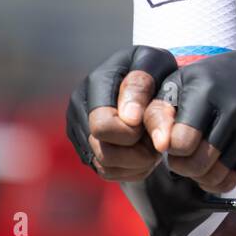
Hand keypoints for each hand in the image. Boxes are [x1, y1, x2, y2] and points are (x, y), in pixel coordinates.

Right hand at [65, 45, 177, 182]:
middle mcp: (80, 105)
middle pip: (104, 152)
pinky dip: (130, 169)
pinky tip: (143, 154)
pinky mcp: (84, 145)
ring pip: (105, 166)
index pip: (103, 124)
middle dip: (136, 153)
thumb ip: (141, 86)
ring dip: (136, 163)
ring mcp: (78, 127)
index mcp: (97, 82)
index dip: (131, 134)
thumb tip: (129, 119)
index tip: (152, 132)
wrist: (146, 80)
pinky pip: (106, 172)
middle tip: (156, 143)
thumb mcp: (155, 64)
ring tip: (152, 146)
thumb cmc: (154, 70)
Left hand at [145, 51, 235, 193]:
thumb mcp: (174, 88)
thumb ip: (157, 115)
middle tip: (180, 158)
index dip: (172, 149)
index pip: (183, 141)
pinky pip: (235, 179)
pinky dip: (217, 182)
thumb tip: (161, 146)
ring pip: (218, 175)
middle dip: (183, 167)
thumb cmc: (201, 85)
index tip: (171, 142)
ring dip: (199, 176)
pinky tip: (210, 169)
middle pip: (200, 163)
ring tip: (194, 163)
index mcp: (206, 93)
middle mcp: (234, 110)